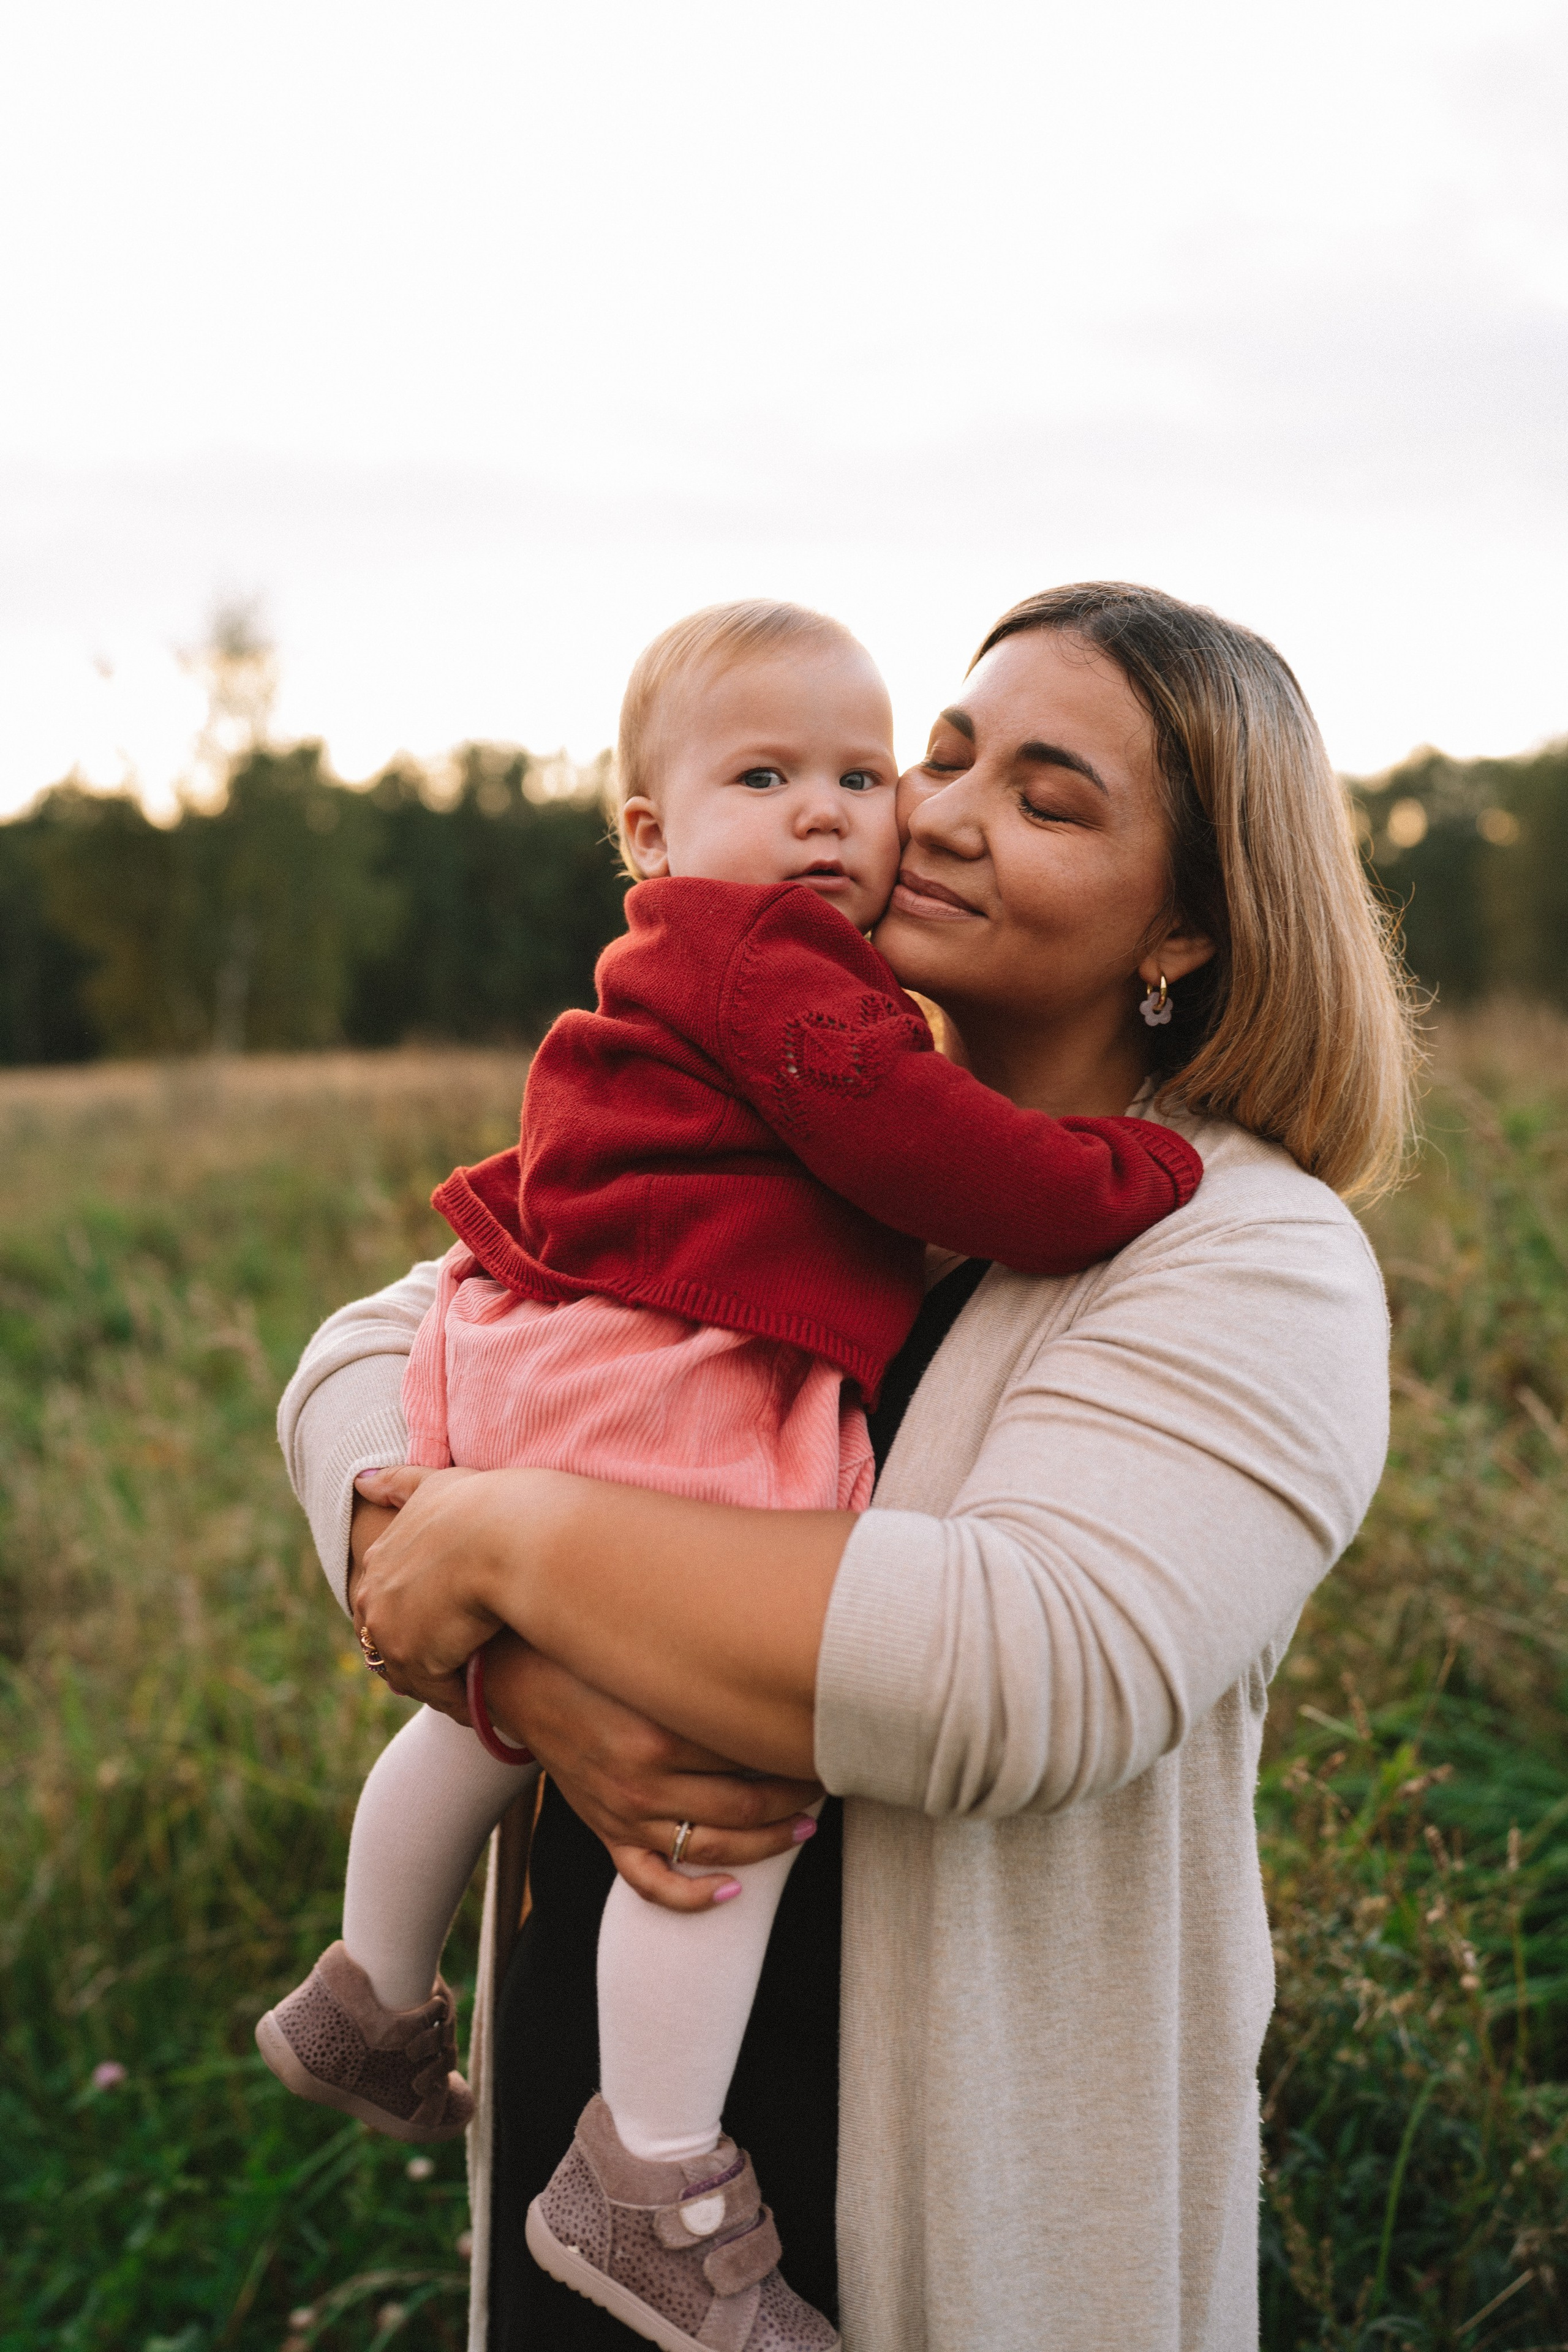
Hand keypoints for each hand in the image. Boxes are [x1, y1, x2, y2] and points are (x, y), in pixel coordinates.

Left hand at [351, 1463, 500, 1716]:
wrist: (505, 1535)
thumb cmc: (483, 1505)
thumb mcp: (436, 1486)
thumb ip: (400, 1484)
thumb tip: (362, 1481)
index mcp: (379, 1558)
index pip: (385, 1600)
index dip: (414, 1615)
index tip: (442, 1624)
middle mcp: (373, 1597)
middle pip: (387, 1641)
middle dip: (418, 1655)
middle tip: (456, 1666)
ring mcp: (389, 1631)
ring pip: (409, 1672)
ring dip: (441, 1682)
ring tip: (474, 1692)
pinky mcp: (414, 1660)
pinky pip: (437, 1693)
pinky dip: (460, 1701)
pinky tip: (485, 1707)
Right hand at [483, 1634, 822, 1913]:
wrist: (522, 1682)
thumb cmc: (594, 1660)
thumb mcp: (648, 1663)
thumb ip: (703, 1678)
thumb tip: (773, 1683)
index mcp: (659, 1734)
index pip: (750, 1755)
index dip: (797, 1753)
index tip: (826, 1741)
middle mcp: (643, 1782)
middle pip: (744, 1806)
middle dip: (796, 1799)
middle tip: (828, 1781)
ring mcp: (624, 1814)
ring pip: (711, 1849)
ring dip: (768, 1844)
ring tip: (805, 1827)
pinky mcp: (607, 1832)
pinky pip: (650, 1882)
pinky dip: (691, 1898)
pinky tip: (730, 1892)